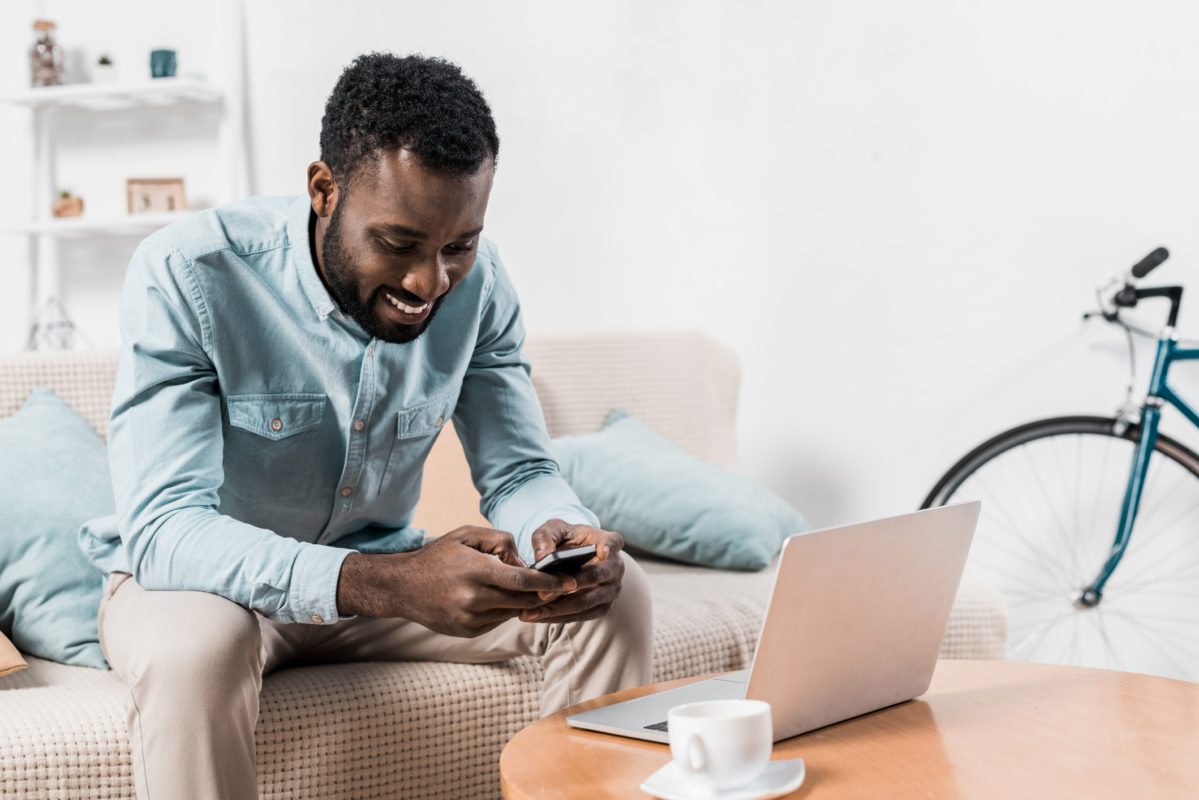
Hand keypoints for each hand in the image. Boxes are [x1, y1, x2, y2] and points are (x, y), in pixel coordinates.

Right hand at [336, 526, 578, 636]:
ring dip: (525, 601)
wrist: (401, 587)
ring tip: (535, 589)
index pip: (522, 579)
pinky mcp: (467, 632)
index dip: (550, 582)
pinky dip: (505, 610)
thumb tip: (525, 560)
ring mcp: (470, 619)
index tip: (571, 582)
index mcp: (475, 571)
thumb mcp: (466, 535)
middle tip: (564, 586)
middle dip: (544, 593)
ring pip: (512, 612)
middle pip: (523, 599)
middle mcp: (473, 599)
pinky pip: (498, 621)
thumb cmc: (437, 556)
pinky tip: (502, 598)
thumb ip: (500, 541)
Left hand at [519, 519, 624, 624]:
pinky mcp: (603, 607)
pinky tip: (538, 617)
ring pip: (585, 602)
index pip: (614, 541)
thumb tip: (542, 557)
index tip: (601, 551)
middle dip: (566, 586)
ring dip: (557, 609)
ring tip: (530, 613)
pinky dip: (559, 617)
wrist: (574, 558)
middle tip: (541, 594)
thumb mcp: (554, 530)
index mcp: (608, 541)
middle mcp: (616, 567)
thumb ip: (545, 537)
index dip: (609, 547)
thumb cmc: (565, 540)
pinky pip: (582, 616)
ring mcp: (612, 589)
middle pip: (594, 577)